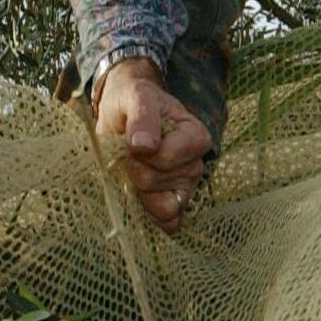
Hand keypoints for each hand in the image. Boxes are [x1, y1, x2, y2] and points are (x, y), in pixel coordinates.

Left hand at [94, 59, 209, 233]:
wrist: (124, 112)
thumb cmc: (133, 102)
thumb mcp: (136, 97)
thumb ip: (142, 117)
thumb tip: (145, 146)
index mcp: (196, 136)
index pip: (166, 158)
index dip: (141, 153)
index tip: (132, 139)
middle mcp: (196, 165)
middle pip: (158, 183)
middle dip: (135, 170)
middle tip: (129, 154)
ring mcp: (187, 187)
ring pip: (163, 208)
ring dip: (139, 192)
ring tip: (133, 170)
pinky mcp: (175, 205)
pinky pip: (168, 223)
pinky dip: (148, 214)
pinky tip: (137, 195)